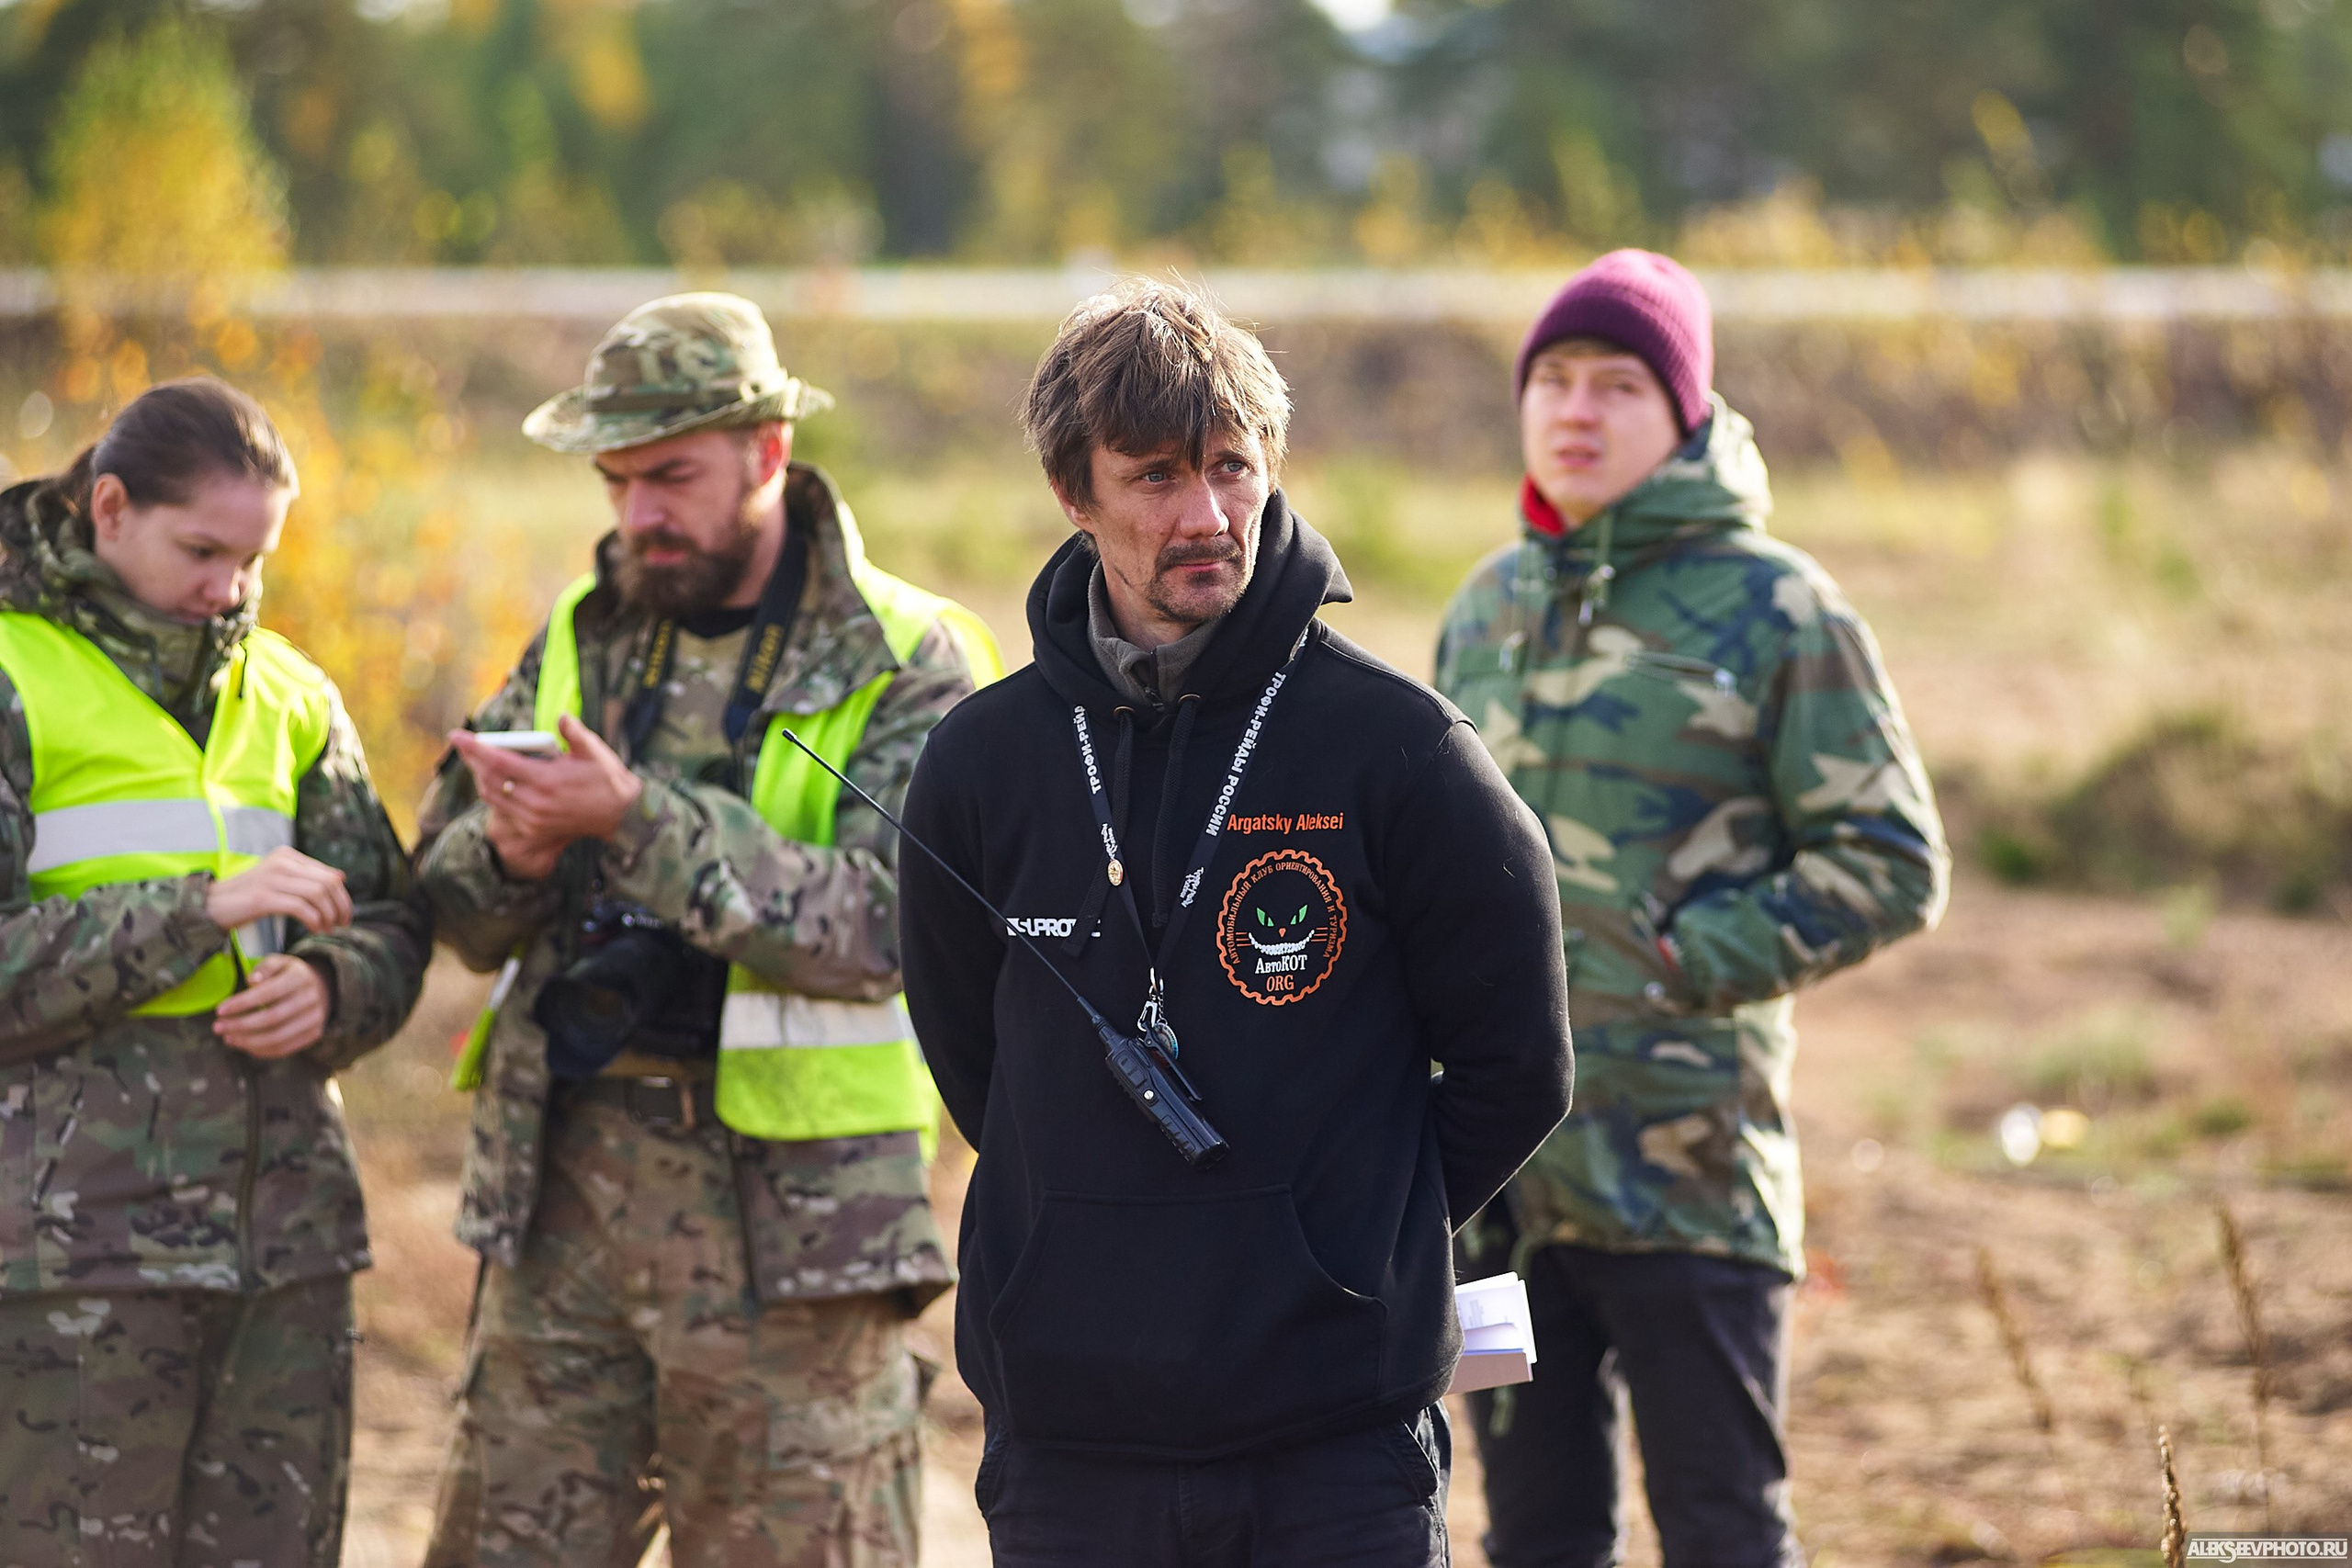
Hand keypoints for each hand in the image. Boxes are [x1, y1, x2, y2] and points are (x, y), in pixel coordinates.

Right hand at [206, 847, 351, 935]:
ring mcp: (272, 878)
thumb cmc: (248, 897)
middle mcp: (282, 862)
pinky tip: (315, 929)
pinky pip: (301, 908)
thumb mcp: (279, 881)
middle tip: (343, 924)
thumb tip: (341, 876)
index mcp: (287, 855)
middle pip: (328, 883)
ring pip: (318, 894)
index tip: (345, 915)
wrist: (210, 905)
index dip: (343, 896)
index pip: (329, 874)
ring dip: (329, 915)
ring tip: (328, 929)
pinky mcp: (264, 897)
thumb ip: (306, 878)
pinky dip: (314, 920)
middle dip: (341, 906)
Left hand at [214, 954, 332, 1058]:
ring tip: (227, 1038)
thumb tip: (251, 981)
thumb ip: (264, 968)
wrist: (321, 989)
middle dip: (240, 1025)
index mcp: (300, 978)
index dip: (242, 1004)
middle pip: (272, 1018)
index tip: (219, 1010)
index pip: (268, 993)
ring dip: (247, 1041)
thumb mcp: (279, 962)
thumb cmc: (289, 975)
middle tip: (218, 1027)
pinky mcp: (312, 1035)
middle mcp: (310, 1000)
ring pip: (277, 1038)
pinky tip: (244, 1045)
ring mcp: (314, 1020)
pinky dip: (260, 1050)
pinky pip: (283, 1049)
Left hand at [448, 715, 645, 880]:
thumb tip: (561, 718)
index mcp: (546, 780)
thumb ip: (574, 732)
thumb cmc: (607, 778)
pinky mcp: (534, 828)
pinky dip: (492, 793)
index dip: (474, 748)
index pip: (498, 762)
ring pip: (492, 796)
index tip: (457, 736)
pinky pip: (502, 809)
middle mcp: (535, 802)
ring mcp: (533, 818)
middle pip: (489, 779)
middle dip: (472, 760)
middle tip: (463, 744)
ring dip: (479, 777)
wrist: (620, 814)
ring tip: (475, 759)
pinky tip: (492, 781)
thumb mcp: (594, 750)